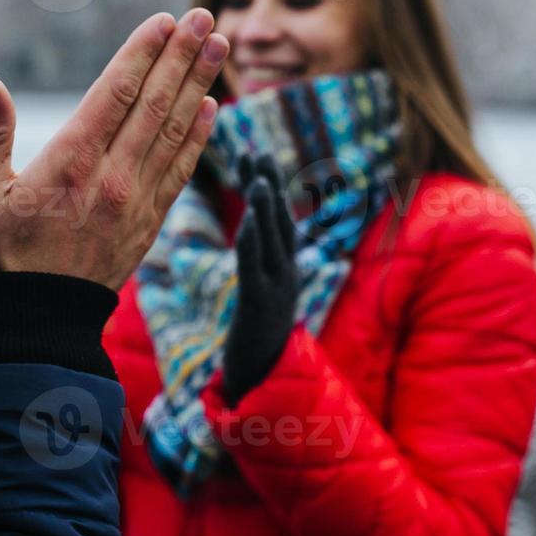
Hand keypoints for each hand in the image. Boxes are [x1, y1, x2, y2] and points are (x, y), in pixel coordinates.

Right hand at [0, 10, 227, 291]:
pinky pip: (181, 170)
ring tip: (220, 46)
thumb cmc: (3, 255)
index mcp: (71, 162)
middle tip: (205, 17)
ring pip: (175, 130)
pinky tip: (212, 107)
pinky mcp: (149, 222)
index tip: (166, 21)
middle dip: (182, 56)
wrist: (39, 321)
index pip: (116, 93)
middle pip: (156, 103)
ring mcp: (136, 200)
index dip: (143, 53)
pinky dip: (199, 136)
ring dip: (199, 84)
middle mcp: (113, 176)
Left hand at [223, 155, 299, 404]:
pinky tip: (249, 219)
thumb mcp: (263, 294)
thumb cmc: (257, 339)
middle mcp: (286, 272)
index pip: (276, 218)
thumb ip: (262, 264)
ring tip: (257, 176)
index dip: (268, 187)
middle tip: (258, 152)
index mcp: (284, 267)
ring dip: (266, 206)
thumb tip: (260, 235)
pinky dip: (255, 241)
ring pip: (274, 240)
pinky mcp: (261, 306)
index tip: (256, 157)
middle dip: (269, 184)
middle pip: (279, 220)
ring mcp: (278, 288)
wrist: (264, 383)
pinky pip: (258, 268)